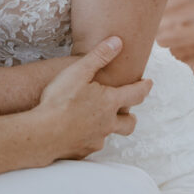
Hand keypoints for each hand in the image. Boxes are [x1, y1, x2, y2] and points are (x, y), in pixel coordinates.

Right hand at [34, 37, 150, 160]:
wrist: (44, 133)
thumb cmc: (60, 100)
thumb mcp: (78, 71)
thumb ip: (99, 56)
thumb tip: (118, 42)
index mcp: (109, 103)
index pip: (135, 94)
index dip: (144, 87)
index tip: (149, 83)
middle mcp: (108, 123)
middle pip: (129, 123)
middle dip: (131, 116)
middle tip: (129, 112)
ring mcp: (96, 139)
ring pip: (109, 134)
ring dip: (108, 128)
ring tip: (100, 122)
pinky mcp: (84, 151)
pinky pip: (91, 144)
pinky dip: (89, 138)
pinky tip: (77, 133)